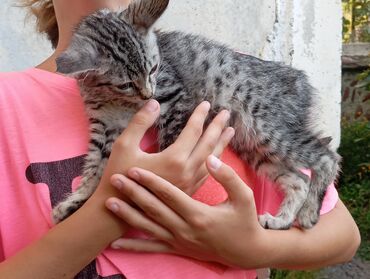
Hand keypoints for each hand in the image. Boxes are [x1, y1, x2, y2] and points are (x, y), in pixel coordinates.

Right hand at [96, 100, 233, 196]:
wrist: (118, 210)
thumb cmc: (119, 176)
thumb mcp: (124, 145)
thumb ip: (140, 123)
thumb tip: (155, 103)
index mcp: (174, 159)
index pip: (193, 131)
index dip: (200, 115)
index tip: (206, 103)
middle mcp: (186, 171)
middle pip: (208, 144)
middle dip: (217, 127)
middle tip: (225, 113)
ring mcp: (189, 184)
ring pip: (211, 160)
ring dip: (221, 144)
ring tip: (229, 132)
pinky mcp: (188, 192)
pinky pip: (206, 173)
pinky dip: (215, 161)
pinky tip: (217, 156)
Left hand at [105, 155, 269, 268]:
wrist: (246, 252)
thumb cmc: (245, 221)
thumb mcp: (244, 197)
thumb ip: (228, 177)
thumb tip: (211, 159)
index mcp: (199, 214)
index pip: (170, 194)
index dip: (152, 181)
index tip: (135, 169)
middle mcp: (185, 229)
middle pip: (154, 209)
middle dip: (134, 193)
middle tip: (116, 179)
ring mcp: (179, 242)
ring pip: (149, 227)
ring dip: (128, 215)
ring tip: (110, 202)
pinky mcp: (177, 249)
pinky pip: (152, 248)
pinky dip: (134, 246)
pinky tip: (116, 243)